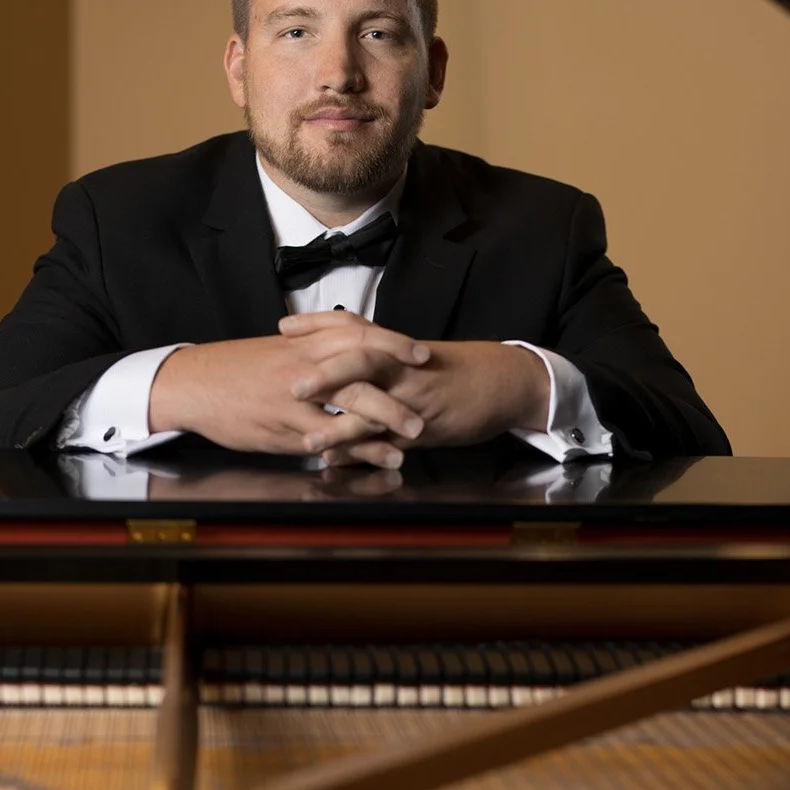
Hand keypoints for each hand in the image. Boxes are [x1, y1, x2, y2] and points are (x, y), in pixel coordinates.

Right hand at [149, 322, 428, 467]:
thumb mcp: (277, 352)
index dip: (392, 341)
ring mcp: (295, 396)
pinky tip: (377, 459)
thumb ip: (312, 353)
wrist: (192, 384)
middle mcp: (305, 364)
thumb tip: (344, 357)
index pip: (357, 333)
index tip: (421, 352)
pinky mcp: (284, 426)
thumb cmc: (235, 370)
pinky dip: (356, 449)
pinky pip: (328, 437)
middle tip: (430, 394)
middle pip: (362, 364)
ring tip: (416, 434)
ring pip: (350, 402)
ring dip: (388, 418)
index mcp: (305, 343)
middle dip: (399, 380)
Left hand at [283, 314, 550, 464]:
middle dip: (325, 373)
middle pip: (362, 362)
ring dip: (340, 425)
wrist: (505, 382)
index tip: (284, 327)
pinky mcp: (427, 429)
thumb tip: (338, 357)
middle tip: (293, 385)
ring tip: (309, 440)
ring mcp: (415, 399)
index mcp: (396, 347)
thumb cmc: (456, 370)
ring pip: (375, 408)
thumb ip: (379, 357)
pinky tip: (340, 464)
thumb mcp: (414, 357)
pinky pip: (391, 443)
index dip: (318, 324)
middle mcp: (403, 368)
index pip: (353, 327)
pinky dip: (364, 455)